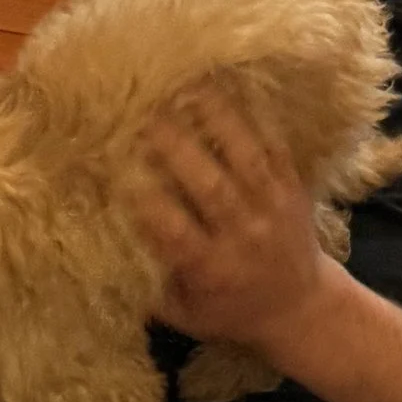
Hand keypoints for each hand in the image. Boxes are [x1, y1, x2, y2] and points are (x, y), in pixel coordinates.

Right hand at [133, 85, 331, 359]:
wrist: (301, 306)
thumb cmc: (230, 311)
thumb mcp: (185, 315)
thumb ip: (148, 291)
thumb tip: (100, 259)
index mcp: (212, 268)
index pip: (176, 232)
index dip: (148, 202)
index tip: (119, 171)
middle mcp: (243, 233)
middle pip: (210, 185)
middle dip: (177, 148)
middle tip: (145, 114)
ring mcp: (272, 205)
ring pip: (245, 155)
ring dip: (217, 119)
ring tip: (188, 86)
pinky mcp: (293, 186)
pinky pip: (274, 145)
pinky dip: (253, 117)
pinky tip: (231, 89)